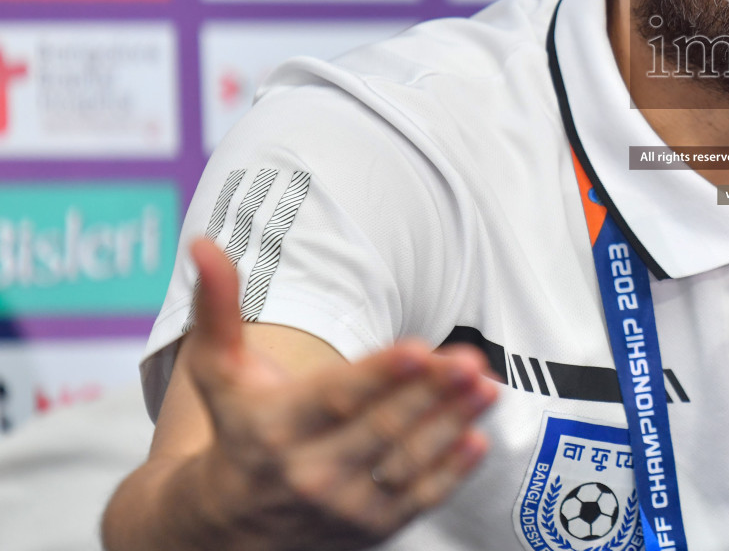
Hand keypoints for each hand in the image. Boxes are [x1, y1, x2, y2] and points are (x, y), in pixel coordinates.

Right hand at [181, 238, 499, 548]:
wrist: (228, 524)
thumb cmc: (237, 428)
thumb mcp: (218, 370)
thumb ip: (218, 306)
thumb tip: (203, 243)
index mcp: (275, 426)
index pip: (336, 398)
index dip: (380, 374)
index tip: (420, 347)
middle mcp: (309, 472)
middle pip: (381, 427)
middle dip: (430, 393)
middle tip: (471, 360)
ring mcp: (342, 504)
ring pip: (406, 462)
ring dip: (452, 425)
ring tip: (487, 387)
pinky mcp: (371, 527)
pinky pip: (417, 498)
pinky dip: (451, 472)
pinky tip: (478, 437)